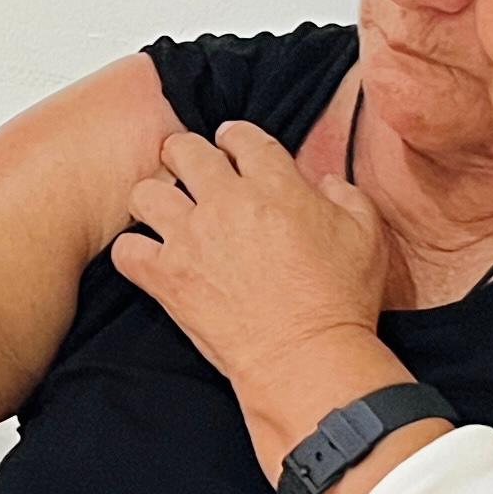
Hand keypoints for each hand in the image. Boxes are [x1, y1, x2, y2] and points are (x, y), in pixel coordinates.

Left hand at [108, 121, 391, 394]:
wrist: (306, 356)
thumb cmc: (340, 301)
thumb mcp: (365, 236)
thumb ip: (347, 196)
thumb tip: (326, 184)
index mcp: (275, 185)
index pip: (242, 137)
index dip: (233, 137)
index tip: (228, 145)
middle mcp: (227, 202)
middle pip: (184, 150)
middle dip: (182, 154)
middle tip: (185, 168)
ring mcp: (192, 238)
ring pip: (145, 193)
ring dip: (153, 199)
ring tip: (163, 212)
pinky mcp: (168, 277)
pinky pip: (127, 250)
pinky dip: (133, 253)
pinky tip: (149, 259)